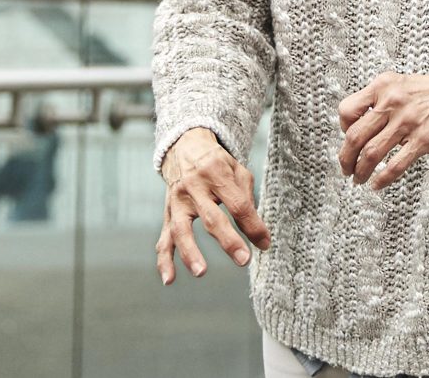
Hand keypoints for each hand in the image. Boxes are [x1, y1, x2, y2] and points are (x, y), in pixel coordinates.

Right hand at [156, 127, 270, 284]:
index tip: (265, 244)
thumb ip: (246, 198)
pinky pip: (163, 239)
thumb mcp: (238, 171)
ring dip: (190, 252)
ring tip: (201, 272)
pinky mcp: (166, 214)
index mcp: (217, 174)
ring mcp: (177, 202)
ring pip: (181, 229)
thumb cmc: (218, 164)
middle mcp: (194, 188)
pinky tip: (169, 279)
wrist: (184, 149)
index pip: (238, 203)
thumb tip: (258, 233)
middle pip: (211, 217)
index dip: (253, 225)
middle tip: (243, 260)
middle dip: (228, 240)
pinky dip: (164, 260)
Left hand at [337, 72, 428, 189]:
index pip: (347, 111)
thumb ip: (377, 100)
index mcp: (383, 86)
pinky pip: (395, 165)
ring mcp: (408, 122)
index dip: (342, 129)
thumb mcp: (399, 85)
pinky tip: (377, 184)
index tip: (347, 139)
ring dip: (360, 171)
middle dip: (346, 159)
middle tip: (346, 169)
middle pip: (355, 137)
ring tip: (359, 178)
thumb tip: (353, 128)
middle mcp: (393, 102)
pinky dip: (382, 179)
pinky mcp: (423, 140)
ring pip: (371, 154)